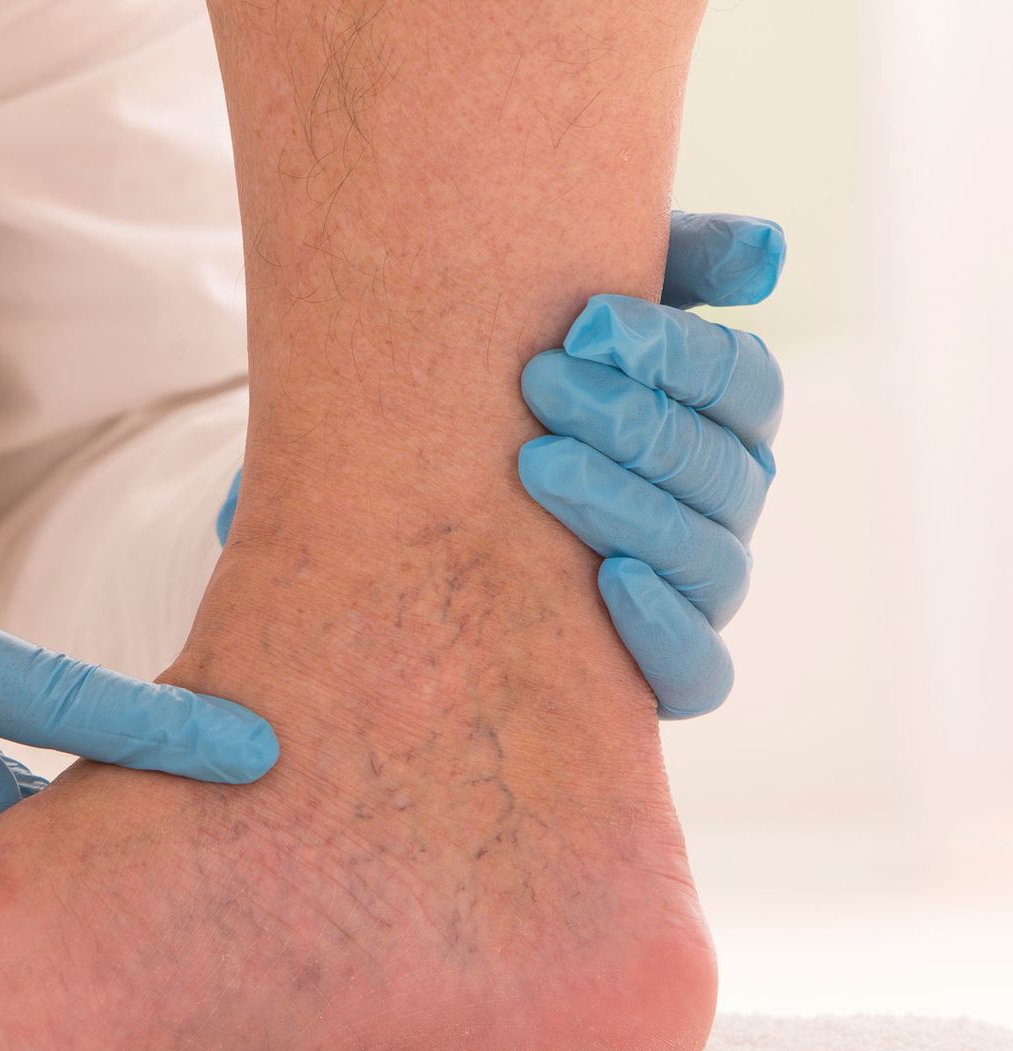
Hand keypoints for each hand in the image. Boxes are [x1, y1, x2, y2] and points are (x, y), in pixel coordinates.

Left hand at [215, 210, 785, 719]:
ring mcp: (693, 595)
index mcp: (718, 421)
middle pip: (726, 469)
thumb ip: (666, 263)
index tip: (586, 321)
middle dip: (635, 420)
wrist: (402, 472)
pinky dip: (667, 631)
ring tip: (538, 463)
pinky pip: (697, 673)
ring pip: (713, 563)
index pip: (745, 385)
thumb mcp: (562, 306)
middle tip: (540, 380)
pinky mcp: (651, 677)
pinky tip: (608, 581)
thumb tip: (764, 256)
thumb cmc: (497, 378)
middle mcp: (720, 510)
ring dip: (633, 508)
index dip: (680, 353)